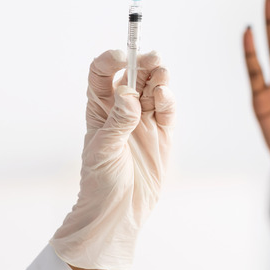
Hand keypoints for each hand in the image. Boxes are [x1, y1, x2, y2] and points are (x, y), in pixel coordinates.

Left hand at [50, 50, 174, 269]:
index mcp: (100, 110)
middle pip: (134, 76)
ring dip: (158, 78)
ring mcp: (145, 122)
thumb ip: (118, 121)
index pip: (102, 74)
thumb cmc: (100, 183)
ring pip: (153, 89)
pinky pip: (168, 110)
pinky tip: (164, 96)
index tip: (122, 56)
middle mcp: (123, 111)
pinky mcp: (164, 134)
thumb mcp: (103, 151)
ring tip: (161, 75)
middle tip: (153, 58)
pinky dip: (168, 100)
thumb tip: (128, 94)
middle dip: (143, 63)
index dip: (111, 61)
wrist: (120, 212)